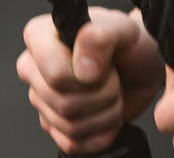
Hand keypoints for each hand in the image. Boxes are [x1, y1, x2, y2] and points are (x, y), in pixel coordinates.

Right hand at [18, 7, 165, 153]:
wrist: (140, 67)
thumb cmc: (129, 43)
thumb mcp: (124, 28)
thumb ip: (101, 37)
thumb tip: (83, 70)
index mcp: (40, 37)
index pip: (55, 74)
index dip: (88, 78)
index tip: (105, 66)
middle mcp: (33, 68)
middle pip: (64, 104)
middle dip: (103, 96)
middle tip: (114, 79)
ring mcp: (41, 99)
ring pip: (71, 126)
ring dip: (105, 114)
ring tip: (112, 94)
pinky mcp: (53, 125)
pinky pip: (72, 144)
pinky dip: (100, 134)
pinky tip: (107, 115)